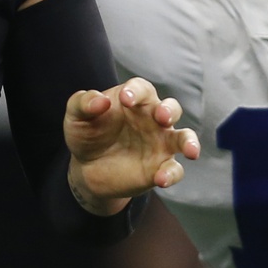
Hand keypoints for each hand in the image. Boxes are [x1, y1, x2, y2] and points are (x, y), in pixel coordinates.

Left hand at [64, 77, 200, 215]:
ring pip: (183, 138)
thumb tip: (100, 100)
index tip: (124, 100)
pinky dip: (172, 174)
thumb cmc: (87, 134)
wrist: (87, 168)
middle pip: (171, 108)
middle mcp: (152, 119)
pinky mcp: (160, 167)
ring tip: (190, 151)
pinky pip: (174, 169)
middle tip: (162, 116)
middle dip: (170, 111)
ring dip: (189, 142)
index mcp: (134, 100)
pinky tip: (161, 179)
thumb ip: (84, 103)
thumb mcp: (76, 116)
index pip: (142, 89)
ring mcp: (159, 143)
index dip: (136, 91)